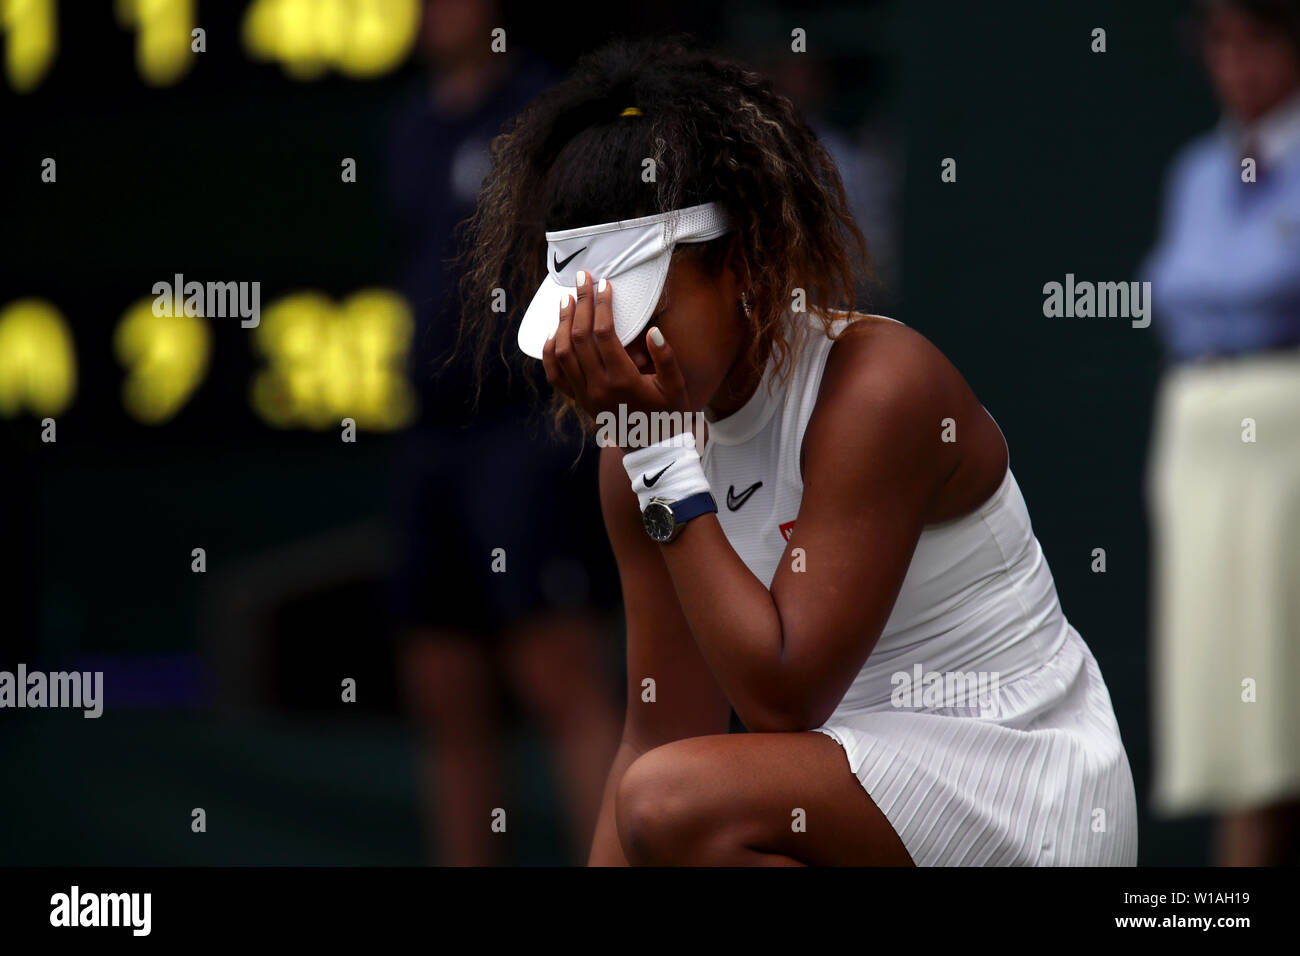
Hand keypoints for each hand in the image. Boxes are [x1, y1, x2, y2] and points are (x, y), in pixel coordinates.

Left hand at [541, 270, 689, 422]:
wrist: (651, 447)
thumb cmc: (667, 414)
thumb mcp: (676, 387)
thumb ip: (665, 358)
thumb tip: (653, 331)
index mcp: (622, 380)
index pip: (604, 334)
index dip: (602, 306)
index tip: (605, 285)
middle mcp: (598, 386)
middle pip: (579, 337)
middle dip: (580, 304)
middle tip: (582, 279)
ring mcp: (584, 394)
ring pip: (562, 352)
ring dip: (562, 322)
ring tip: (567, 299)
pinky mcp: (578, 400)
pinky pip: (555, 375)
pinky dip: (549, 352)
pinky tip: (552, 332)